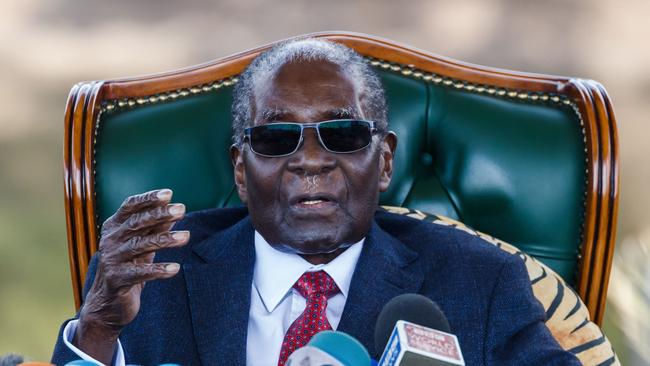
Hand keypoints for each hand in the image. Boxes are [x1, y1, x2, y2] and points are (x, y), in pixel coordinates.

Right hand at [73, 189, 188, 362]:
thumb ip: (156, 227)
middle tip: (182, 210)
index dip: (148, 199)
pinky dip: (158, 270)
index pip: (130, 206)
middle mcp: (110, 240)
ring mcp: (112, 260)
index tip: (169, 193)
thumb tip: (175, 208)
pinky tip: (175, 268)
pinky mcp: (117, 280)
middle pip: (136, 223)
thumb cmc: (129, 265)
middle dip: (160, 215)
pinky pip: (140, 273)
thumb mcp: (143, 243)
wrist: (108, 302)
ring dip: (165, 240)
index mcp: (114, 226)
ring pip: (140, 246)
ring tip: (186, 236)